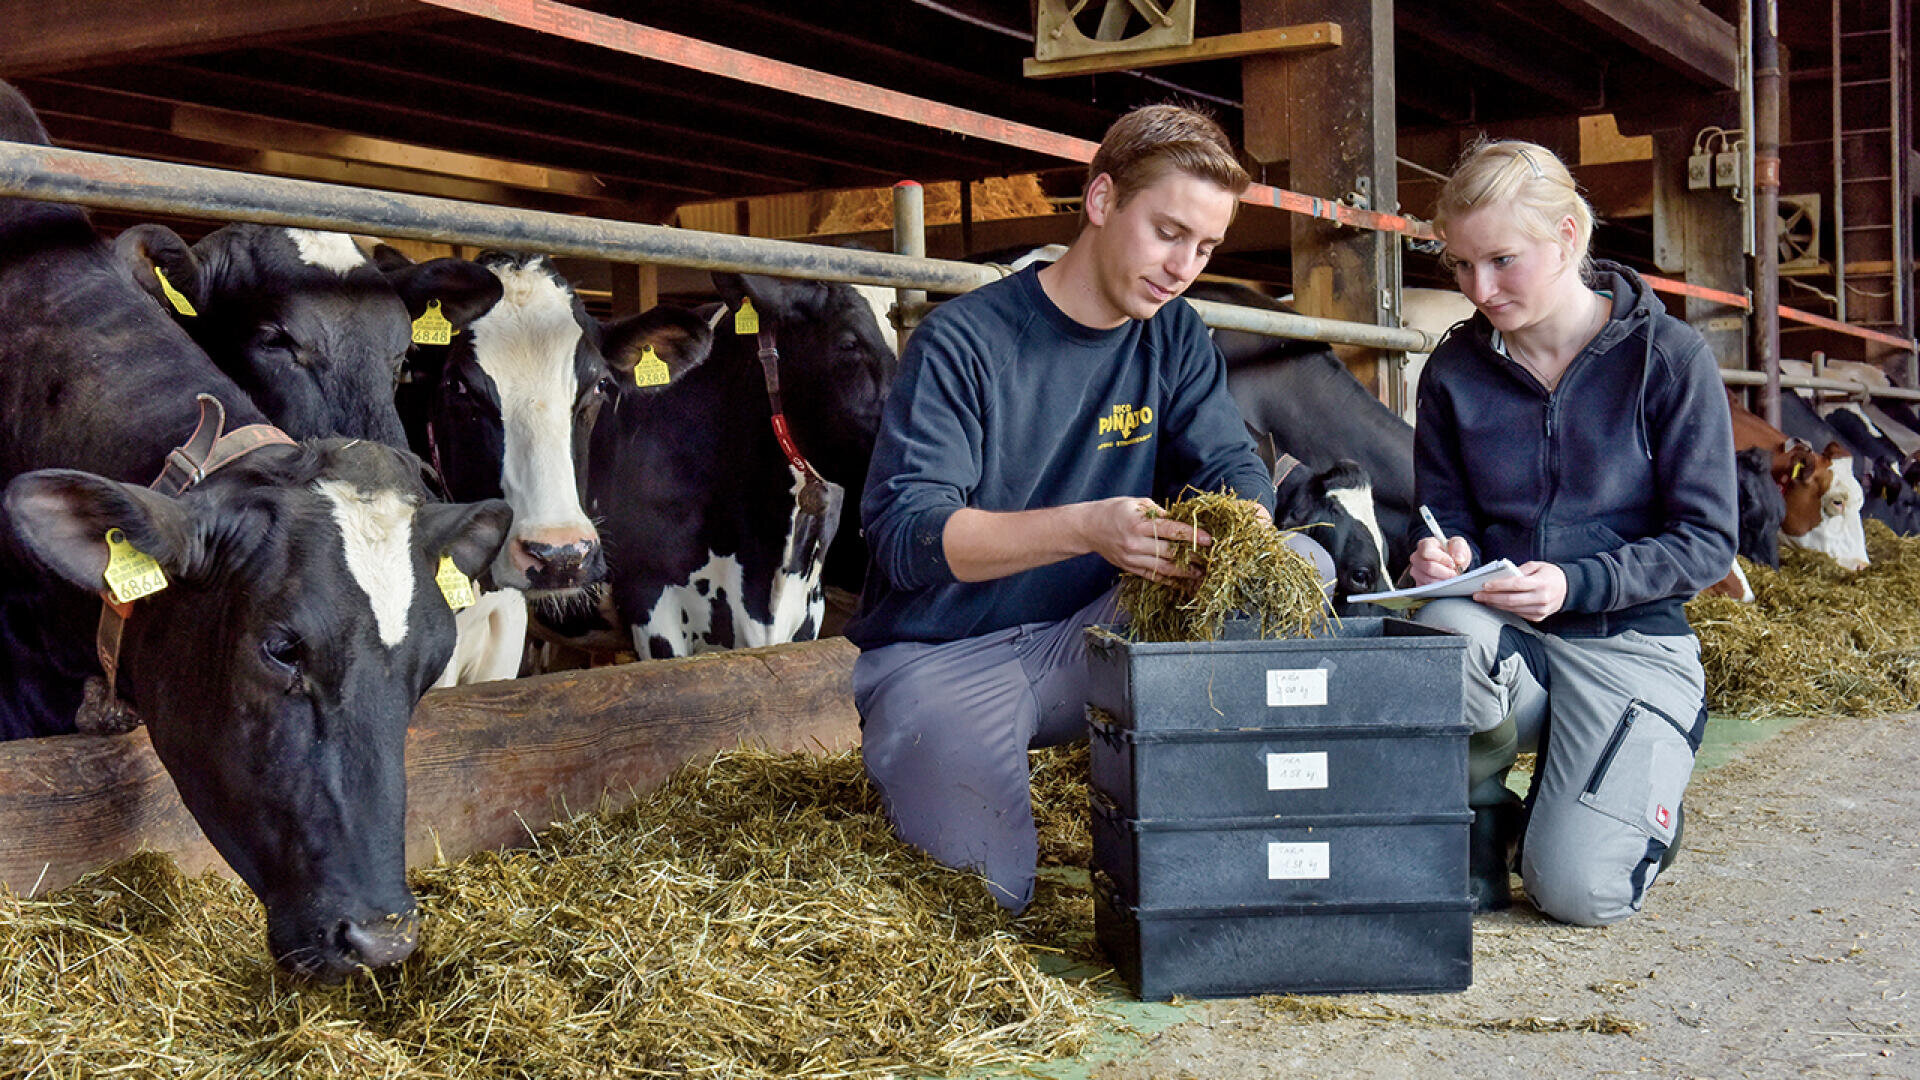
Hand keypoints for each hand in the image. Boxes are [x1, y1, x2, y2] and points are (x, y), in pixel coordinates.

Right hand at [1084, 497, 1210, 582]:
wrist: (1088, 528)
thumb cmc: (1114, 511)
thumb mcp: (1136, 503)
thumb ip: (1159, 513)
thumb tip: (1182, 520)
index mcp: (1138, 524)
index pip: (1170, 530)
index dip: (1191, 535)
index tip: (1209, 539)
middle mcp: (1135, 543)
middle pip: (1170, 552)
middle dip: (1193, 556)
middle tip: (1211, 558)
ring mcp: (1131, 558)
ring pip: (1164, 568)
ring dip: (1185, 572)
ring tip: (1202, 573)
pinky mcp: (1129, 567)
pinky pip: (1153, 576)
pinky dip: (1169, 580)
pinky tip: (1183, 581)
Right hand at [1409, 535, 1471, 584]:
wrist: (1451, 562)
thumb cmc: (1452, 551)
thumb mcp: (1459, 544)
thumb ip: (1459, 548)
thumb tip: (1458, 559)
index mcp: (1425, 544)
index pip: (1427, 551)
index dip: (1441, 558)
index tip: (1452, 563)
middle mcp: (1416, 557)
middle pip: (1428, 568)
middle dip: (1445, 572)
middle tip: (1455, 573)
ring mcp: (1415, 571)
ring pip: (1429, 580)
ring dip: (1443, 581)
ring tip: (1451, 578)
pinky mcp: (1418, 583)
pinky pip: (1428, 589)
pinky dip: (1439, 588)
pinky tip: (1445, 583)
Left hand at [1473, 561, 1566, 620]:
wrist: (1567, 588)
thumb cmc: (1549, 574)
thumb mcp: (1537, 565)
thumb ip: (1519, 570)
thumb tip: (1500, 576)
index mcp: (1542, 583)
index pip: (1516, 584)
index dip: (1499, 585)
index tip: (1484, 585)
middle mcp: (1542, 598)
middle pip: (1511, 600)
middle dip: (1491, 598)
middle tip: (1477, 595)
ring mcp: (1541, 610)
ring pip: (1513, 609)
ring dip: (1495, 605)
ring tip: (1482, 599)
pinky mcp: (1539, 617)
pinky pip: (1518, 614)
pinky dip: (1504, 609)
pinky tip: (1495, 604)